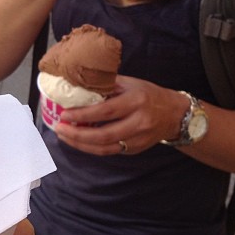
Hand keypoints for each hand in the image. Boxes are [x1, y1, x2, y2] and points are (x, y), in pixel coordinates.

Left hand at [54, 75, 187, 154]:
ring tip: (64, 136)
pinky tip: (79, 140)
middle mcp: (138, 123)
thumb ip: (106, 85)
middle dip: (77, 134)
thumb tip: (78, 84)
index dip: (83, 114)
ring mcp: (138, 140)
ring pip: (105, 148)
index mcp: (135, 102)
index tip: (64, 114)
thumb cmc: (147, 93)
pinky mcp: (135, 150)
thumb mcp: (129, 83)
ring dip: (81, 144)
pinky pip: (110, 150)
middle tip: (59, 128)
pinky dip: (92, 147)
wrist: (174, 114)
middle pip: (103, 135)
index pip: (105, 111)